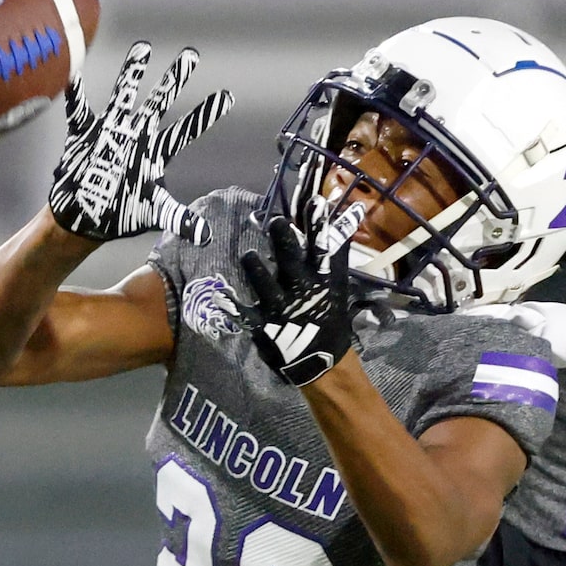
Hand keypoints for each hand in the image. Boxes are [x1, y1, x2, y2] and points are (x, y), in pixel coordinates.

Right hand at [46, 42, 231, 244]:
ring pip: (124, 96)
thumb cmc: (120, 213)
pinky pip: (79, 110)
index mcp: (155, 152)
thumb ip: (180, 219)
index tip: (228, 96)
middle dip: (174, 80)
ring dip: (132, 73)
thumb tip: (206, 235)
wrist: (83, 217)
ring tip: (143, 47)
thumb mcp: (153, 214)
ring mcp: (111, 131)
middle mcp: (137, 135)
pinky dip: (76, 94)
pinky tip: (73, 74)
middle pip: (160, 102)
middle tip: (191, 54)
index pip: (186, 130)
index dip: (205, 115)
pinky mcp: (85, 134)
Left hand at [236, 213, 356, 386]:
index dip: (318, 225)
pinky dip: (232, 306)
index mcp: (321, 281)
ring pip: (266, 284)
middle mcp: (302, 291)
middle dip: (283, 239)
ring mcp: (282, 309)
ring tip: (247, 255)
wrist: (321, 362)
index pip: (322, 248)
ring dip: (255, 269)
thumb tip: (346, 219)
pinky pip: (245, 314)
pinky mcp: (265, 326)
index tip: (314, 202)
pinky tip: (220, 295)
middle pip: (292, 260)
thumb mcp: (338, 287)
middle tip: (275, 222)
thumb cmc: (329, 319)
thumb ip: (335, 255)